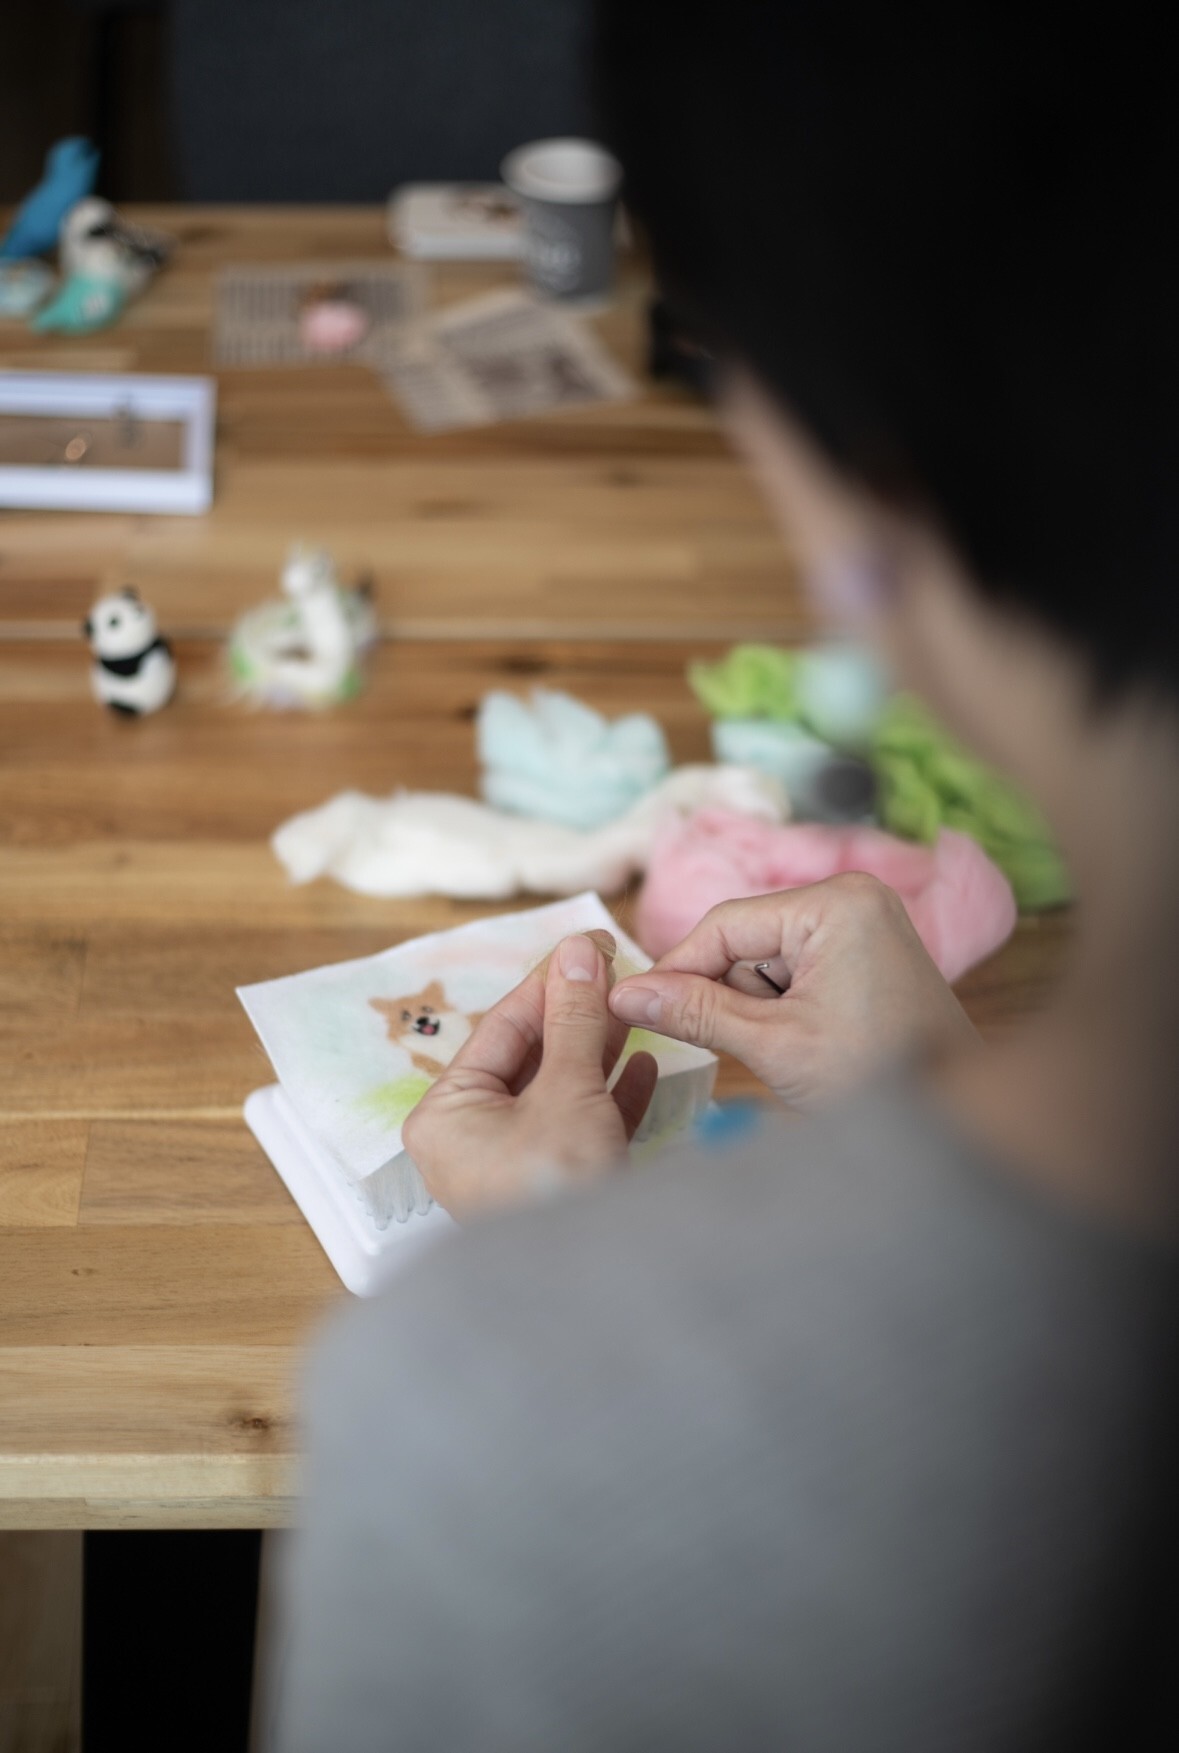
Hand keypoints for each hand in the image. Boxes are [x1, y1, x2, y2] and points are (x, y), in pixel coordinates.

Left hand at [402, 931, 657, 1216]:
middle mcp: (469, 1141)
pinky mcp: (551, 1191)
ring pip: (556, 1093)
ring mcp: (510, 1169)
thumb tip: (576, 952)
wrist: (589, 1298)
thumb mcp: (567, 1091)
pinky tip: (644, 1067)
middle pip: (527, 1059)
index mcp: (447, 1115)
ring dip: (596, 1052)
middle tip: (619, 973)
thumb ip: (573, 1020)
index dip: (550, 983)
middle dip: (577, 1017)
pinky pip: (577, 1130)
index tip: (590, 946)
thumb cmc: (556, 1190)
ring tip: (635, 1011)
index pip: (501, 1028)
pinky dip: (608, 1099)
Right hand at [609, 874, 978, 1108]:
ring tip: (792, 1049)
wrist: (955, 1117)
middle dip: (732, 994)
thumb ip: (695, 1012)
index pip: (725, 925)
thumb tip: (625, 996)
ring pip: (768, 957)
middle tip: (743, 1044)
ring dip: (759, 1005)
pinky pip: (798, 967)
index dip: (677, 969)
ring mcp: (863, 920)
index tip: (636, 1008)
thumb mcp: (772, 1044)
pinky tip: (808, 1040)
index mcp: (835, 903)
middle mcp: (852, 896)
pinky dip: (785, 1005)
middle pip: (747, 939)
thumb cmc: (875, 1076)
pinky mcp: (867, 948)